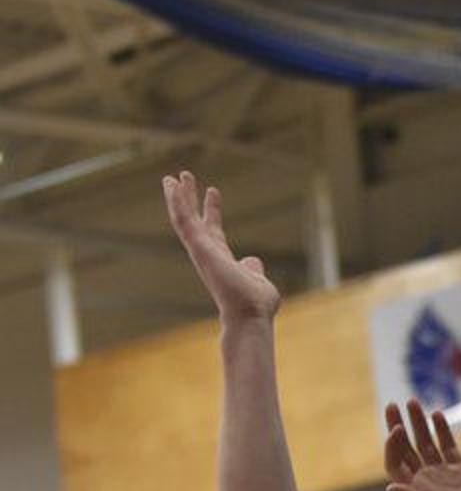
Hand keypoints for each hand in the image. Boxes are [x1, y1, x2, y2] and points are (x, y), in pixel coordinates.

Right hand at [163, 171, 279, 321]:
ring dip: (178, 197)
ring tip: (173, 177)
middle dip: (190, 198)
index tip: (213, 190)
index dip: (213, 210)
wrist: (250, 315)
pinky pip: (184, 222)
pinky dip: (177, 204)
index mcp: (222, 259)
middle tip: (184, 176)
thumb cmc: (256, 305)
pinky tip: (172, 186)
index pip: (214, 229)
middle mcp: (208, 254)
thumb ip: (252, 268)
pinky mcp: (199, 248)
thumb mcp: (257, 279)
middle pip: (195, 220)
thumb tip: (252, 261)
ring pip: (184, 219)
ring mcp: (202, 251)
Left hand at [384, 399, 460, 490]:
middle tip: (392, 404)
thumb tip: (391, 487)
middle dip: (398, 426)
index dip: (392, 446)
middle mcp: (426, 481)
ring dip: (418, 423)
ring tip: (413, 401)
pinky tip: (437, 414)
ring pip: (426, 443)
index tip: (397, 429)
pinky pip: (448, 446)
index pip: (396, 463)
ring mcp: (443, 475)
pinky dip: (442, 430)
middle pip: (406, 449)